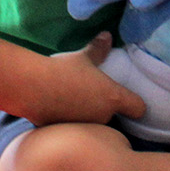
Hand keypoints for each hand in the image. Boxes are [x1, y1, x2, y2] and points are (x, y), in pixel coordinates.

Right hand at [28, 33, 148, 125]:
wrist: (31, 87)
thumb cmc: (62, 70)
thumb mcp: (82, 57)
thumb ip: (98, 49)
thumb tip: (107, 35)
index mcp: (112, 98)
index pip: (138, 108)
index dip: (136, 105)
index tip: (129, 99)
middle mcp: (104, 117)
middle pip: (113, 116)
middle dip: (104, 109)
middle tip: (89, 94)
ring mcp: (86, 128)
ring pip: (94, 124)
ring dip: (87, 117)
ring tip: (71, 101)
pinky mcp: (68, 135)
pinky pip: (75, 131)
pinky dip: (70, 123)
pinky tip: (58, 112)